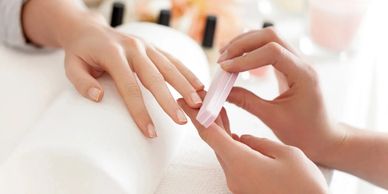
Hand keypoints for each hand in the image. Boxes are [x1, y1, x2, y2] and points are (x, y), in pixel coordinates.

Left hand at [61, 20, 203, 137]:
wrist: (90, 30)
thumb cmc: (81, 52)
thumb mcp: (71, 66)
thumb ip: (82, 82)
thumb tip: (99, 97)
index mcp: (113, 54)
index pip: (129, 87)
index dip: (140, 111)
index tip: (150, 131)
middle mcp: (134, 48)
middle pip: (155, 78)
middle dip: (169, 101)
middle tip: (181, 120)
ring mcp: (146, 45)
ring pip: (170, 67)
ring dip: (185, 85)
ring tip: (197, 103)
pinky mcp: (154, 46)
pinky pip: (173, 59)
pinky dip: (187, 72)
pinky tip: (199, 85)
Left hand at [178, 98, 327, 193]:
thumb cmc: (305, 187)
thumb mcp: (287, 155)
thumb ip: (260, 143)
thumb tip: (244, 139)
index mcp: (241, 162)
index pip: (210, 134)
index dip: (196, 115)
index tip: (185, 102)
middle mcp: (234, 174)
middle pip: (214, 141)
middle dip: (208, 119)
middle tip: (203, 100)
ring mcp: (238, 183)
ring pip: (223, 151)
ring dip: (220, 131)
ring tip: (218, 110)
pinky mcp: (245, 187)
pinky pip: (233, 161)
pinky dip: (230, 144)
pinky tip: (233, 133)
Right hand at [217, 27, 344, 163]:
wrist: (323, 138)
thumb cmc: (304, 133)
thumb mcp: (273, 119)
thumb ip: (247, 102)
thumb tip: (223, 92)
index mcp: (303, 75)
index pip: (272, 52)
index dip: (245, 58)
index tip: (225, 69)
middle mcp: (302, 63)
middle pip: (270, 36)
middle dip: (243, 43)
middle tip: (222, 59)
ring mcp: (296, 62)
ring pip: (269, 39)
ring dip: (245, 44)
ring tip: (225, 57)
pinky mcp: (289, 67)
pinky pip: (269, 49)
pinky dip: (251, 51)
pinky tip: (237, 60)